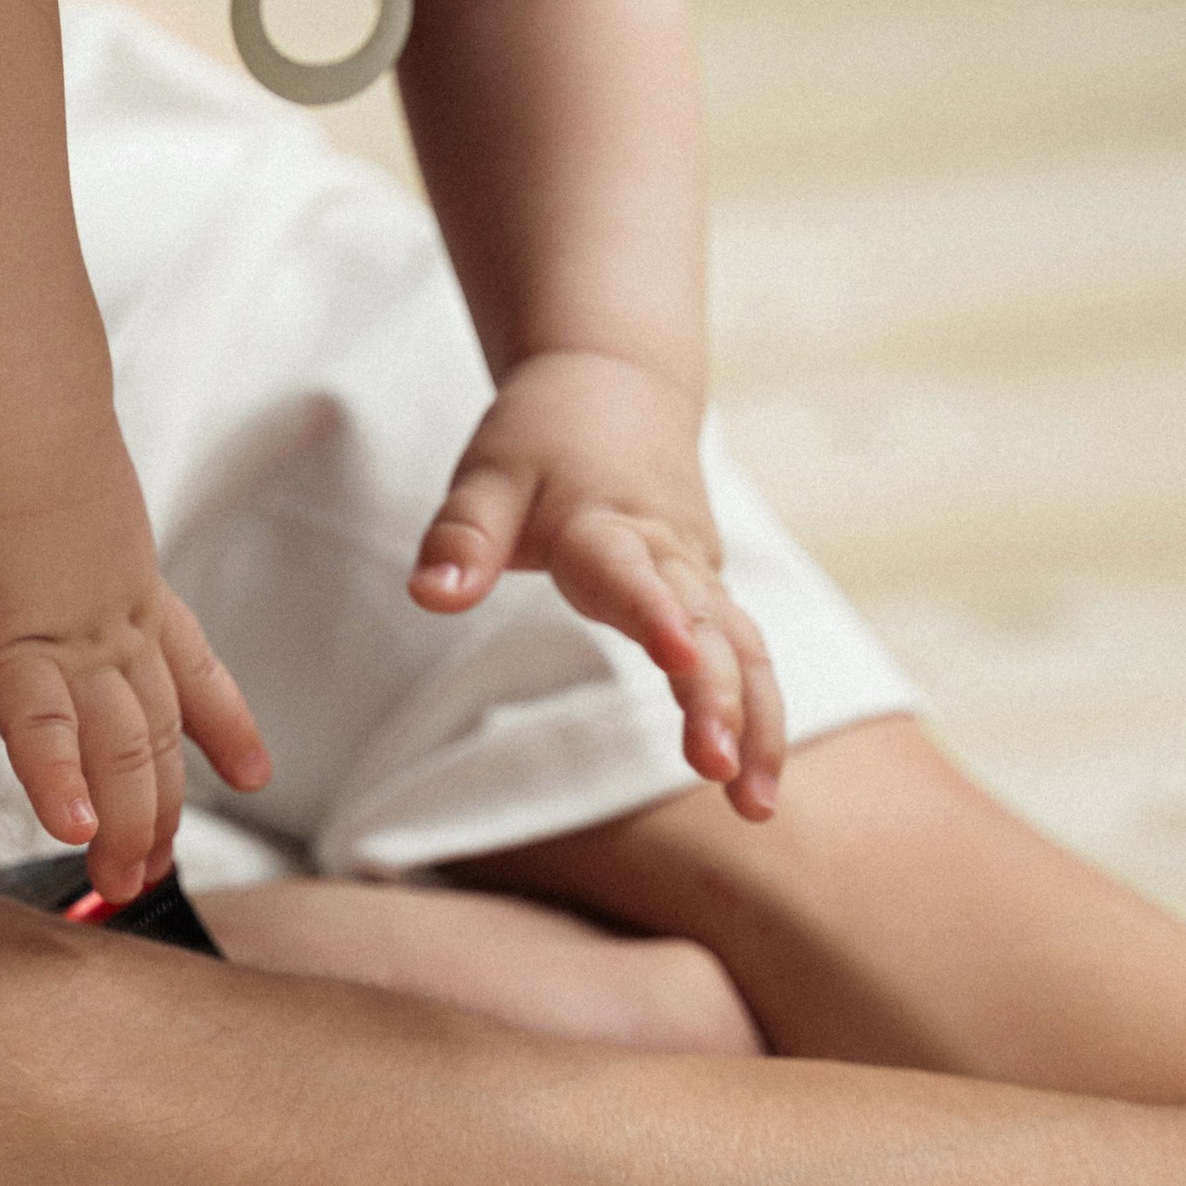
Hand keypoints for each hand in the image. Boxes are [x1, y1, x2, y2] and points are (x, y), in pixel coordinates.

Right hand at [0, 465, 268, 902]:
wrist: (11, 408)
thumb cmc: (11, 429)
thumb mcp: (54, 486)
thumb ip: (50, 521)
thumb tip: (22, 513)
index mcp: (130, 584)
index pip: (193, 667)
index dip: (225, 724)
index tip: (253, 772)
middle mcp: (115, 624)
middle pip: (154, 733)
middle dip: (159, 808)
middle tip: (153, 870)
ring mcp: (71, 641)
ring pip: (117, 749)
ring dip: (125, 821)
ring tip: (121, 880)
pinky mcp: (12, 646)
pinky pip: (42, 730)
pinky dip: (58, 782)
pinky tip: (67, 830)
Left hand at [408, 349, 784, 816]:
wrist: (617, 381)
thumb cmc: (544, 434)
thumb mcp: (488, 475)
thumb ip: (460, 537)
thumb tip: (427, 596)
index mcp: (605, 524)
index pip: (632, 574)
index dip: (656, 615)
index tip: (680, 659)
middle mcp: (667, 551)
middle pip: (708, 626)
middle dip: (719, 699)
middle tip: (721, 773)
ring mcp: (698, 570)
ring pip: (745, 644)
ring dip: (758, 719)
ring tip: (757, 804)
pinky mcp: (709, 587)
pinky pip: (746, 647)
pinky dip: (758, 707)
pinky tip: (755, 773)